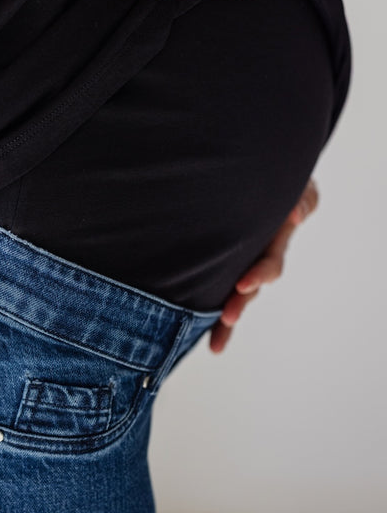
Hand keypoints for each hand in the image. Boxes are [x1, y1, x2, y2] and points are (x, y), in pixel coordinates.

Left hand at [209, 178, 319, 353]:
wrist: (250, 171)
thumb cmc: (277, 178)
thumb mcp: (297, 185)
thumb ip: (302, 198)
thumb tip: (295, 215)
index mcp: (273, 241)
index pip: (269, 264)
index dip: (259, 275)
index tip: (244, 283)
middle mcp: (255, 258)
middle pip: (249, 289)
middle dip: (239, 304)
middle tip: (228, 316)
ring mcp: (236, 263)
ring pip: (231, 296)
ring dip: (224, 318)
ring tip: (216, 342)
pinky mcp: (217, 264)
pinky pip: (212, 287)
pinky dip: (209, 311)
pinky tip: (211, 341)